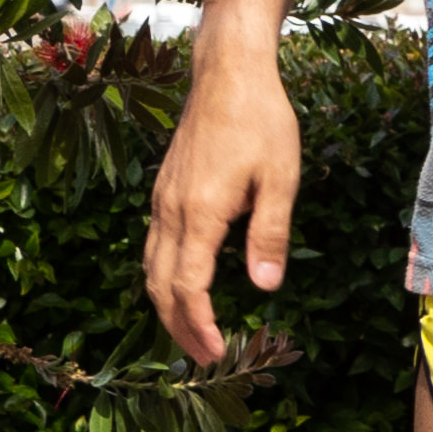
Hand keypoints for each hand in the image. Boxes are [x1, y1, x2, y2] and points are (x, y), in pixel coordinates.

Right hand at [143, 45, 302, 365]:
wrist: (228, 72)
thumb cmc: (262, 120)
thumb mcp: (281, 177)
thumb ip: (270, 233)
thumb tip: (266, 287)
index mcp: (200, 212)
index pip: (188, 286)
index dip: (199, 325)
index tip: (217, 352)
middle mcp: (171, 211)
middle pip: (160, 286)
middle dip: (179, 327)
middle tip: (203, 359)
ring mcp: (162, 200)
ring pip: (151, 267)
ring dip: (167, 306)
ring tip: (191, 333)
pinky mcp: (164, 190)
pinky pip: (154, 246)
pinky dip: (163, 277)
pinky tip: (182, 285)